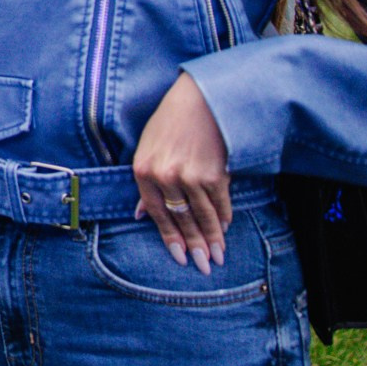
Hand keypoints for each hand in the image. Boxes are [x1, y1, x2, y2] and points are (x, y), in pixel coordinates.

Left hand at [132, 72, 232, 270]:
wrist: (200, 99)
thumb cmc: (170, 123)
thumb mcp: (147, 148)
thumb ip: (145, 182)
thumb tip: (141, 214)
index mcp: (143, 171)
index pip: (157, 214)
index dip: (170, 238)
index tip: (180, 256)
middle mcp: (165, 177)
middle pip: (182, 220)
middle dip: (194, 246)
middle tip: (204, 266)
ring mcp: (190, 176)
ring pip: (203, 216)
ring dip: (212, 239)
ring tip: (218, 256)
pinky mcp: (214, 173)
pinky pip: (220, 203)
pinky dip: (224, 217)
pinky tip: (225, 229)